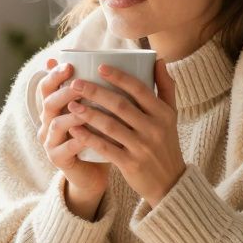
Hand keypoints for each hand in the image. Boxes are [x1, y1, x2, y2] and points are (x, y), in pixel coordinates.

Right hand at [37, 59, 110, 212]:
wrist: (94, 171)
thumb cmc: (99, 136)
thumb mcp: (99, 111)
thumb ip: (101, 90)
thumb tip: (113, 62)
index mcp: (57, 106)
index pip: (47, 85)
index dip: (54, 75)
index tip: (70, 64)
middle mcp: (49, 121)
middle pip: (48, 102)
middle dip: (63, 92)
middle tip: (79, 85)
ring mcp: (51, 141)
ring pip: (56, 124)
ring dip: (71, 115)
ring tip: (86, 109)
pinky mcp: (57, 159)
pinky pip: (65, 148)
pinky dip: (76, 141)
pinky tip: (88, 137)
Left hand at [65, 59, 185, 205]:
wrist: (170, 182)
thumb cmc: (166, 143)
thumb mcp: (171, 115)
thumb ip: (166, 87)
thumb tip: (158, 59)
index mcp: (163, 113)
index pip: (140, 89)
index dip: (119, 77)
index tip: (99, 66)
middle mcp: (154, 128)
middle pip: (121, 105)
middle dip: (96, 92)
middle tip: (75, 84)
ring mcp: (142, 147)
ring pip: (111, 126)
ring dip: (89, 114)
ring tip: (71, 104)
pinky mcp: (131, 164)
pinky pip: (106, 148)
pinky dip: (89, 138)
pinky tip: (75, 130)